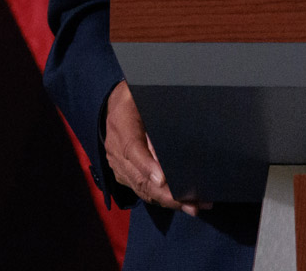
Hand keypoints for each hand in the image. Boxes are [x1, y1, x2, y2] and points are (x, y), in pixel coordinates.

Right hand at [102, 81, 206, 215]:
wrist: (111, 105)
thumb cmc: (134, 98)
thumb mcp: (142, 98)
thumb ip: (153, 116)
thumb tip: (166, 145)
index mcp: (121, 127)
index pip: (133, 150)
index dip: (147, 167)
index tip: (163, 179)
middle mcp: (116, 151)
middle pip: (140, 179)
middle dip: (167, 194)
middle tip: (191, 203)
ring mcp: (119, 166)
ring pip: (142, 189)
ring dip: (168, 201)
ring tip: (194, 206)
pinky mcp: (123, 174)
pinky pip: (141, 190)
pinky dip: (161, 199)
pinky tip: (181, 203)